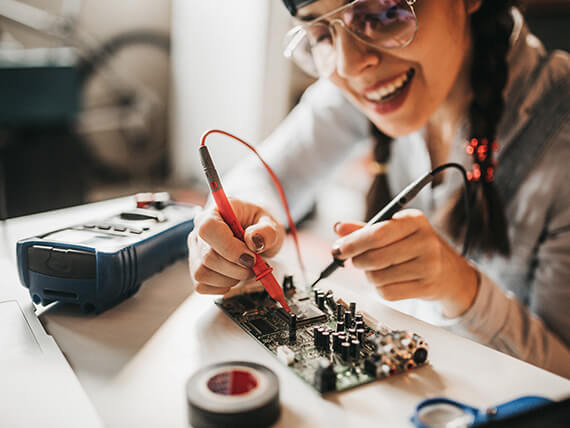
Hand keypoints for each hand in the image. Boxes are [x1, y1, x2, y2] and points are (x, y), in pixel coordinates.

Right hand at [188, 199, 284, 294]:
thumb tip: (254, 241)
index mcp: (215, 212)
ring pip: (203, 273)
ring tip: (247, 268)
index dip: (229, 247)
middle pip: (207, 256)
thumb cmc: (260, 228)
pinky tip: (235, 275)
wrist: (255, 239)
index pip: (209, 228)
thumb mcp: (271, 225)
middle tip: (256, 265)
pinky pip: (202, 286)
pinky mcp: (195, 270)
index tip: (251, 258)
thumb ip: (266, 231)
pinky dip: (223, 286)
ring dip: (232, 278)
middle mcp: (199, 232)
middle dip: (237, 268)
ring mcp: (195, 252)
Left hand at [332, 209, 478, 317]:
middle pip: (374, 257)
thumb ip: (365, 229)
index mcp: (414, 220)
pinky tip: (388, 281)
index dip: (352, 243)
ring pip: (378, 277)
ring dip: (369, 276)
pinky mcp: (427, 287)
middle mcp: (425, 240)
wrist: (449, 271)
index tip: (337, 249)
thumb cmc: (416, 246)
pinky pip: (387, 293)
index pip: (376, 233)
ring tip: (378, 270)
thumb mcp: (394, 230)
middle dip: (358, 261)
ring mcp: (428, 265)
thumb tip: (338, 227)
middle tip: (356, 260)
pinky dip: (380, 289)